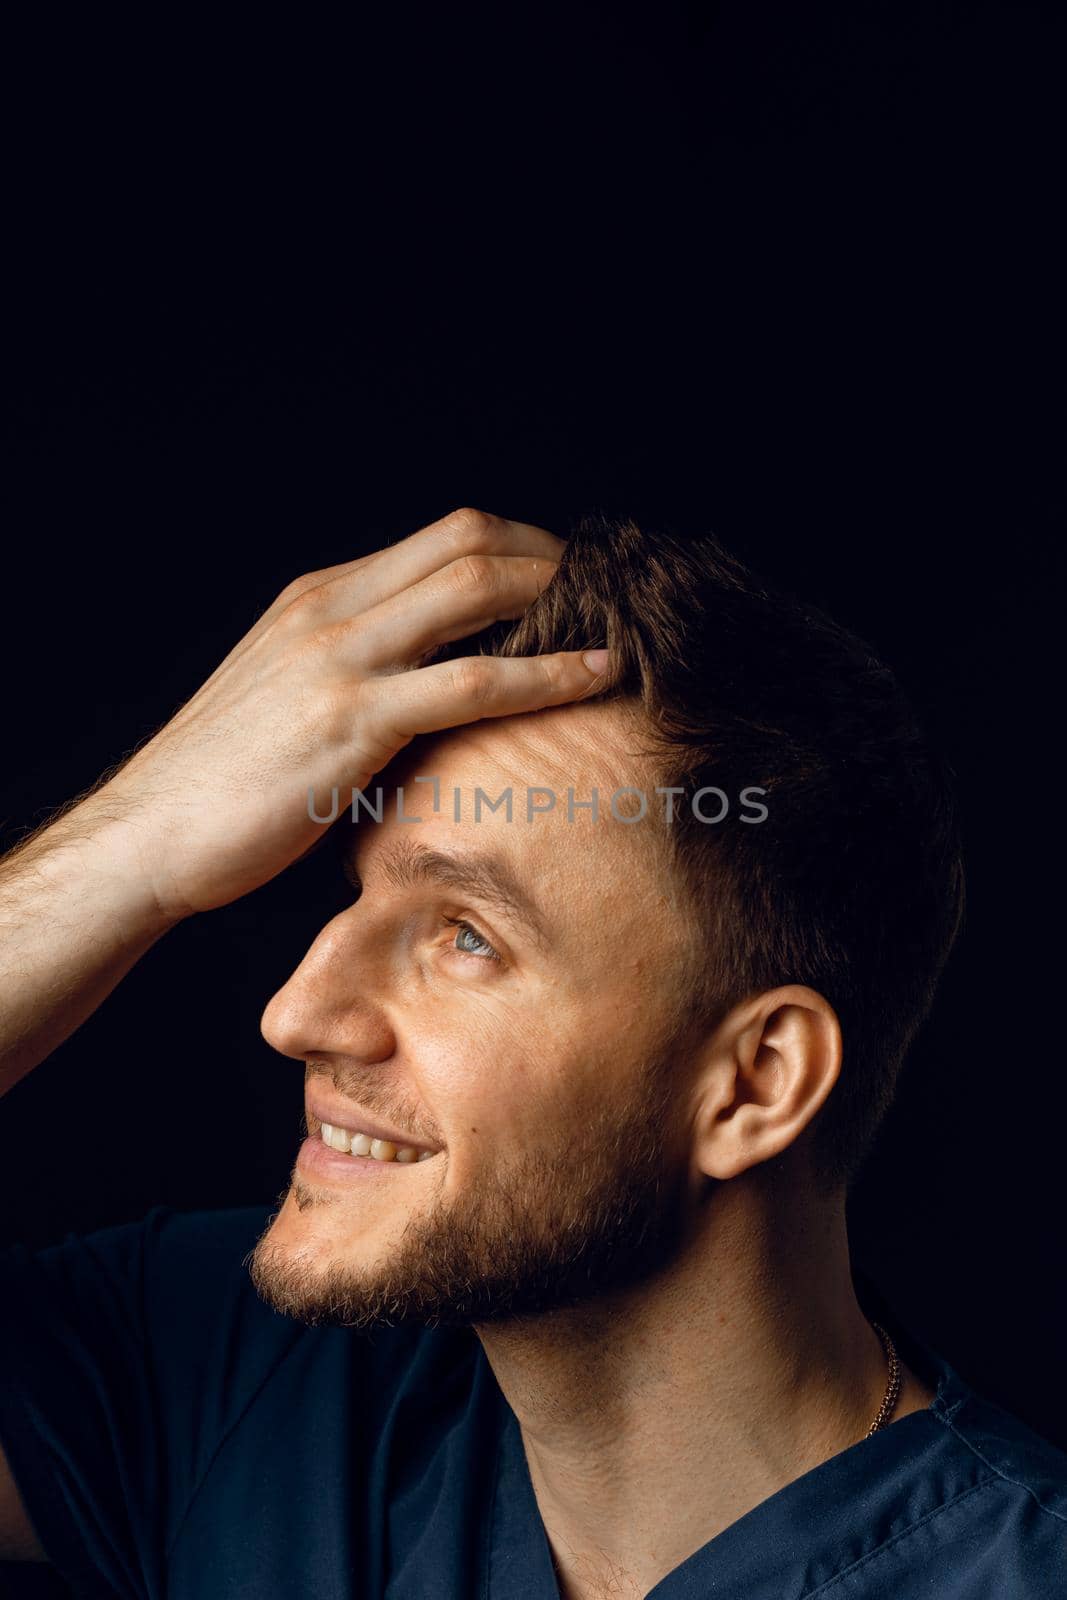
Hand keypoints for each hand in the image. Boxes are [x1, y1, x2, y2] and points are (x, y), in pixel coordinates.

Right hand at [66, 509, 605, 920]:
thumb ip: (355, 673)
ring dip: (560, 598)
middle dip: (553, 558)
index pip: (443, 536)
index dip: (521, 547)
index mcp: (320, 597)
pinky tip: (597, 675)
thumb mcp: (289, 697)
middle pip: (469, 541)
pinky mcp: (351, 720)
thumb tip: (430, 689)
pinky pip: (472, 683)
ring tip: (622, 620)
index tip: (571, 582)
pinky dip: (547, 672)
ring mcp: (340, 658)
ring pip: (475, 590)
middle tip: (612, 594)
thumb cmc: (224, 782)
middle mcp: (332, 609)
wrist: (150, 834)